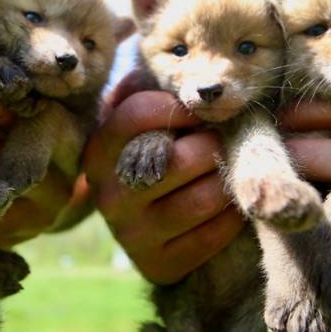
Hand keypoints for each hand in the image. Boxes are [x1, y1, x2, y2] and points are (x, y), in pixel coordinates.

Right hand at [81, 70, 243, 284]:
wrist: (143, 225)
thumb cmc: (151, 154)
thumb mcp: (140, 123)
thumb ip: (151, 91)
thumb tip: (175, 66)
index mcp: (98, 152)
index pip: (135, 113)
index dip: (178, 107)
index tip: (199, 110)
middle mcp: (108, 195)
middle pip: (178, 159)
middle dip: (212, 145)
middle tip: (225, 140)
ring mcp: (131, 234)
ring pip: (202, 199)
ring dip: (226, 179)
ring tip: (229, 168)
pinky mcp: (158, 264)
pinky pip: (214, 234)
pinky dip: (232, 214)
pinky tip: (228, 202)